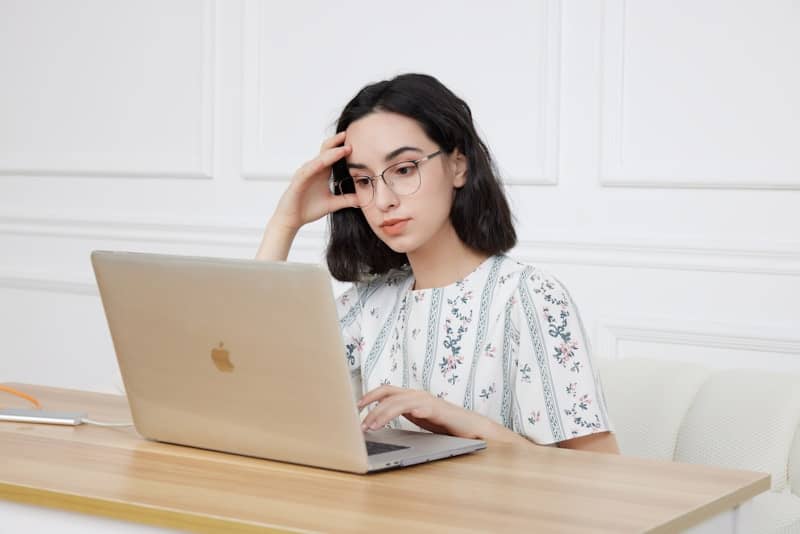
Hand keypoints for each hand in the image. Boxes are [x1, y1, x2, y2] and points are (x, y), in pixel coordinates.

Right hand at [270, 131, 358, 232]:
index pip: (333, 155)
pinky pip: (308, 170)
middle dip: (337, 142)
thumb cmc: (308, 209)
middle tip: (350, 134)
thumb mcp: (333, 204)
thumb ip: (347, 199)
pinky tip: (326, 161)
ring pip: (320, 159)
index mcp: (322, 172)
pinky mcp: (298, 181)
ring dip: (332, 153)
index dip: (343, 147)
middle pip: (326, 151)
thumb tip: (363, 199)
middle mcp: (313, 169)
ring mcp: (305, 173)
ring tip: (345, 147)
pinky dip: (317, 164)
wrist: (291, 220)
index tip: (358, 139)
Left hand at [357, 385, 487, 438]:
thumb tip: (375, 423)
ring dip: (381, 414)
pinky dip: (407, 410)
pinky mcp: (437, 410)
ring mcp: (427, 401)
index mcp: (410, 397)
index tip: (354, 407)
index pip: (385, 391)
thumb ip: (401, 416)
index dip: (368, 396)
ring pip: (398, 402)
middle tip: (358, 422)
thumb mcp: (417, 419)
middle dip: (370, 407)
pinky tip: (396, 417)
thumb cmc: (444, 425)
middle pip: (387, 394)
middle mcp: (416, 395)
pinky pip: (418, 407)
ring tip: (371, 427)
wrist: (471, 429)